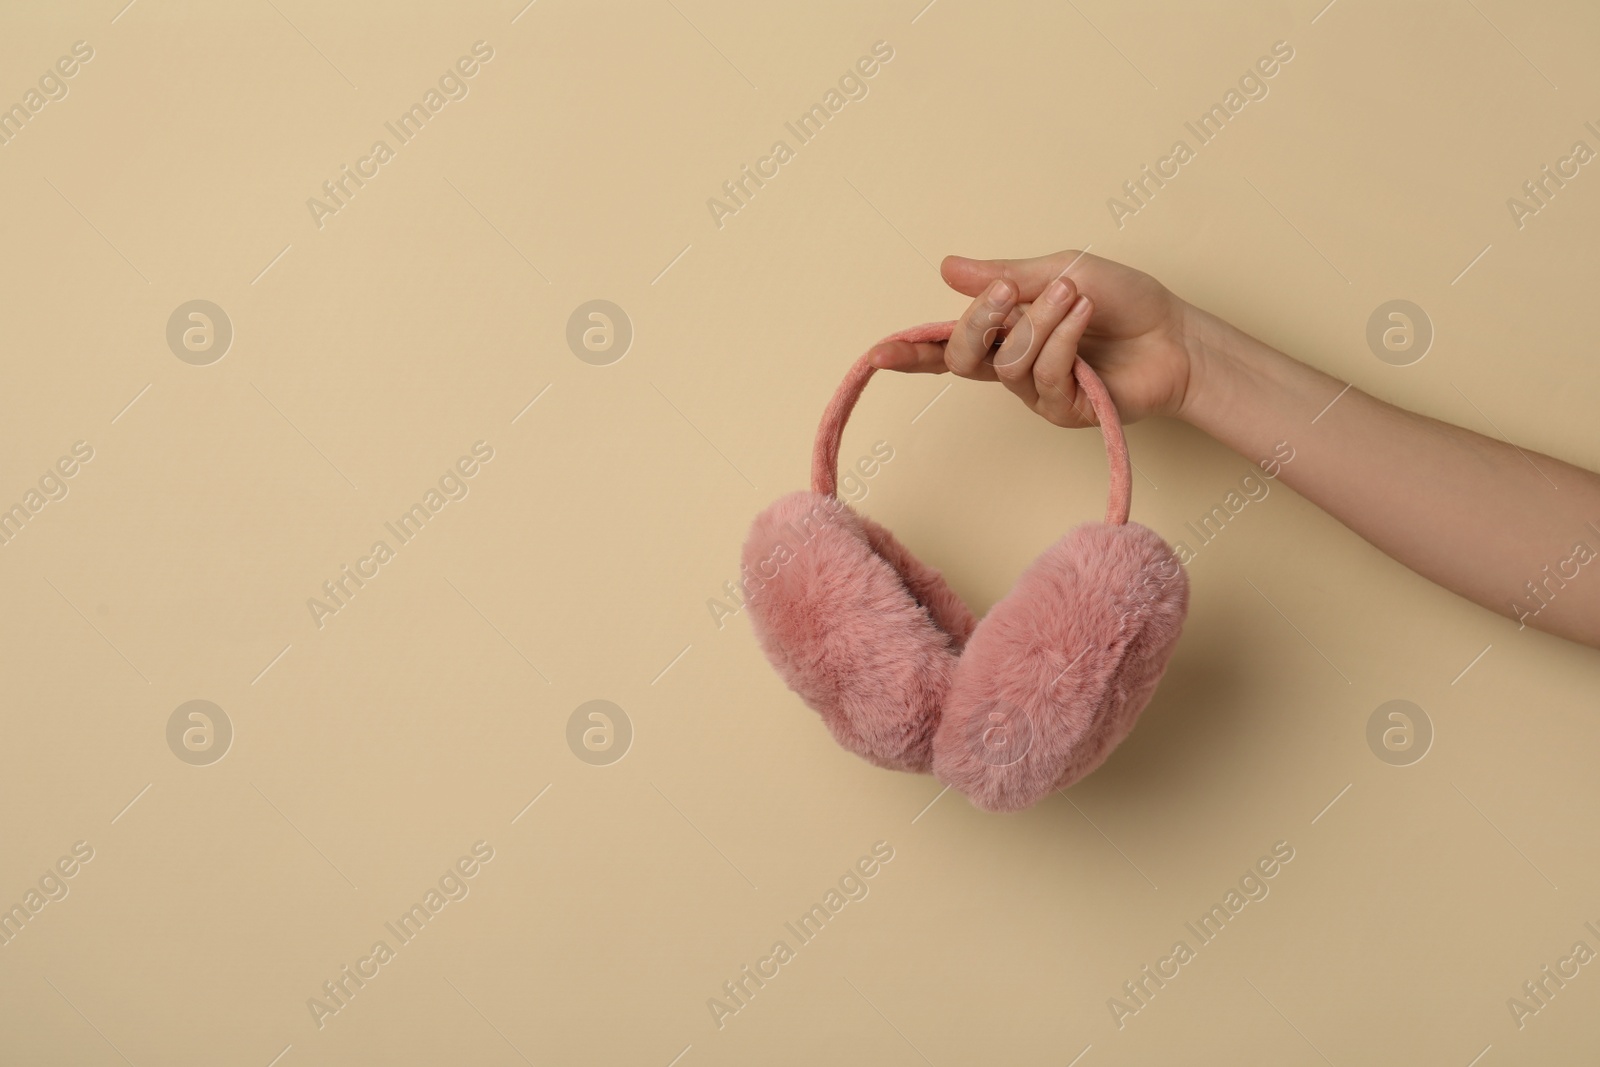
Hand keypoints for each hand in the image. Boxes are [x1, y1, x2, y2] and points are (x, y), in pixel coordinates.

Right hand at [868, 251, 1196, 426]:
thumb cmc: (1124, 301)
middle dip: (978, 323)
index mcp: (1004, 330)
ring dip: (1042, 321)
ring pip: (1008, 363)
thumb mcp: (1060, 271)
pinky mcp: (1064, 411)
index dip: (909, 352)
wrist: (1176, 334)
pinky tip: (1086, 316)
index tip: (877, 354)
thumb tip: (946, 269)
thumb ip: (1004, 276)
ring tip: (1077, 294)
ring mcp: (1036, 392)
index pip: (945, 344)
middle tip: (1010, 292)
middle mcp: (1011, 364)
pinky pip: (1045, 376)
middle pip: (961, 359)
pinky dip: (1065, 340)